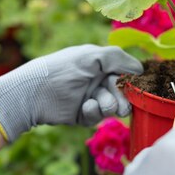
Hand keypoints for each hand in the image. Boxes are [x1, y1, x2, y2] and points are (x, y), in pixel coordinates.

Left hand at [0, 44, 142, 140]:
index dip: (134, 81)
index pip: (126, 72)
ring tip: (96, 102)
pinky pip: (97, 117)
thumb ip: (118, 58)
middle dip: (123, 98)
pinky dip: (93, 112)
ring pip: (113, 107)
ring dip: (108, 105)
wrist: (33, 94)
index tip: (139, 87)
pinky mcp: (82, 115)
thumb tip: (141, 69)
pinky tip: (84, 107)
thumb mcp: (91, 57)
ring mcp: (90, 97)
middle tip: (121, 105)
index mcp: (100, 63)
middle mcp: (97, 80)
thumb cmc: (62, 70)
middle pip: (124, 93)